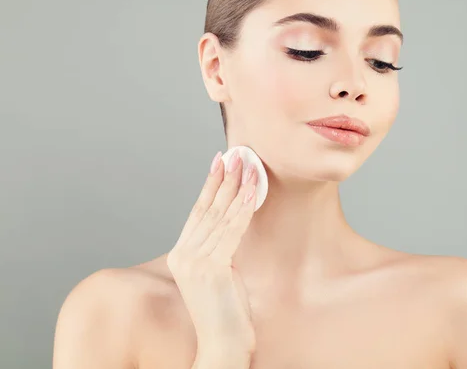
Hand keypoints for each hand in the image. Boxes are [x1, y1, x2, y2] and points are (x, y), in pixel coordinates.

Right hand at [167, 149, 257, 361]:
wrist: (223, 344)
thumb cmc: (225, 311)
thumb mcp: (220, 272)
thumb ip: (220, 247)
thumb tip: (233, 220)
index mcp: (181, 255)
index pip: (198, 212)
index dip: (210, 185)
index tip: (219, 162)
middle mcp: (183, 255)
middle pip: (207, 208)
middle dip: (224, 179)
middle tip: (235, 155)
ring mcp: (194, 261)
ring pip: (220, 215)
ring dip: (236, 188)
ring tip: (247, 165)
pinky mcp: (210, 267)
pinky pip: (231, 230)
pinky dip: (243, 209)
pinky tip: (251, 191)